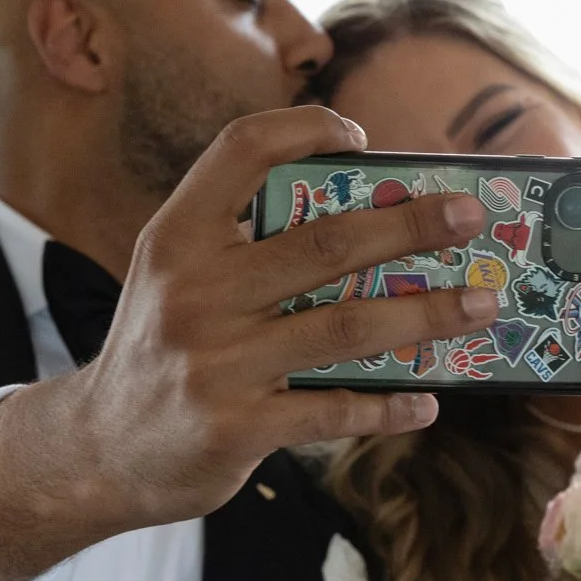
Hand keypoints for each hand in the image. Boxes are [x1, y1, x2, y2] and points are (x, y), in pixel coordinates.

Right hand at [0, 106, 496, 580]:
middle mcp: (194, 290)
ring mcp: (215, 361)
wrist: (99, 450)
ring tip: (482, 305)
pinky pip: (333, 409)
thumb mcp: (178, 276)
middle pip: (324, 242)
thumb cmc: (162, 347)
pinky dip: (387, 407)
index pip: (243, 150)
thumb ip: (247, 242)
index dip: (308, 130)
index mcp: (179, 235)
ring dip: (425, 314)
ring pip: (344, 327)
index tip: (363, 139)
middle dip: (411, 225)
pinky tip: (426, 402)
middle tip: (472, 216)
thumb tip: (371, 215)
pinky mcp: (236, 427)